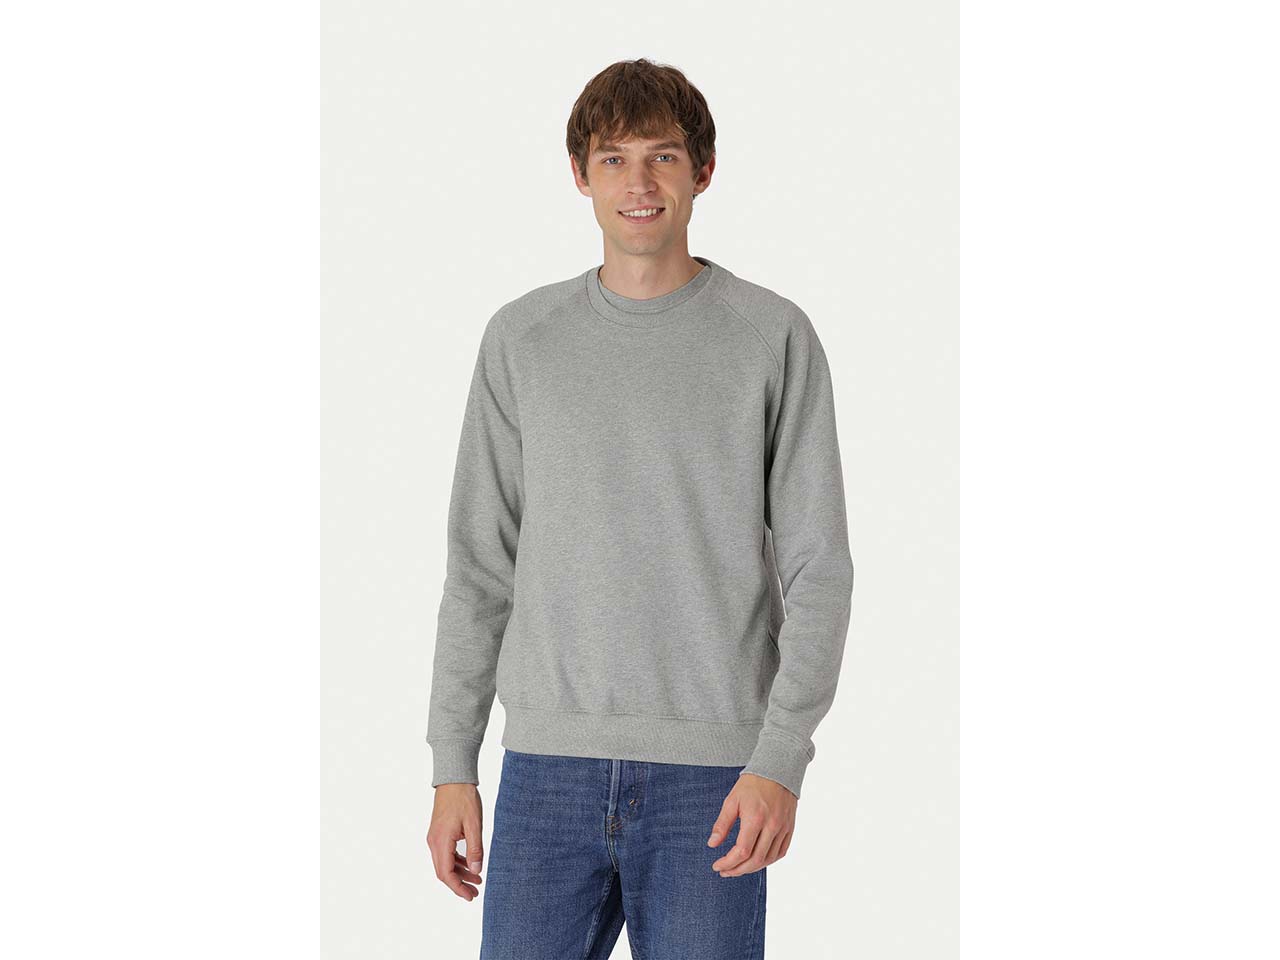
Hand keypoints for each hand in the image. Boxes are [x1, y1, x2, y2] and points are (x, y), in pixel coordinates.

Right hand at [426, 783, 484, 900]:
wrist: (454, 779)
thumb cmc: (464, 798)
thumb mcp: (473, 824)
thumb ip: (474, 849)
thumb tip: (476, 871)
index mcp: (440, 842)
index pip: (445, 874)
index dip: (457, 888)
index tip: (470, 896)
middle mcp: (434, 842)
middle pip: (443, 871)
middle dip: (459, 884)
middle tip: (475, 892)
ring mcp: (435, 837)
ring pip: (445, 863)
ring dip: (460, 873)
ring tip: (477, 880)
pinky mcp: (439, 833)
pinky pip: (446, 853)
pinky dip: (457, 862)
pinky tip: (470, 865)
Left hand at [707, 773, 796, 876]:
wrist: (777, 770)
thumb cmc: (752, 784)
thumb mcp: (732, 801)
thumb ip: (722, 824)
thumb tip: (712, 845)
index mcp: (755, 818)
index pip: (742, 851)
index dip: (728, 863)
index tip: (717, 866)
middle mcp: (772, 826)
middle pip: (755, 860)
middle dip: (738, 870)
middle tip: (725, 871)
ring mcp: (783, 828)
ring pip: (768, 859)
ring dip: (751, 869)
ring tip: (738, 868)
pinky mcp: (789, 829)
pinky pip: (780, 852)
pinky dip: (767, 861)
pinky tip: (756, 861)